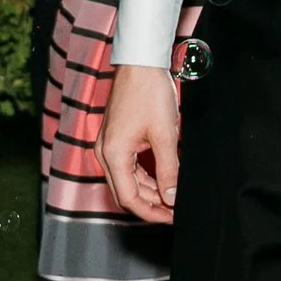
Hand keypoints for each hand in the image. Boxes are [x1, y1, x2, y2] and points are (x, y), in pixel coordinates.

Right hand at [99, 64, 180, 224]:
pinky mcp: (116, 139)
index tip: (172, 218)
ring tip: (173, 197)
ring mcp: (109, 146)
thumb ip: (168, 169)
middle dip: (151, 205)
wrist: (140, 63)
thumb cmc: (150, 93)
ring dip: (149, 191)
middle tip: (175, 211)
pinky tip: (163, 180)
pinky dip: (145, 176)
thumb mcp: (165, 134)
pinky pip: (128, 167)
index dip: (152, 213)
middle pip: (126, 193)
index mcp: (113, 155)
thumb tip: (171, 197)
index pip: (130, 199)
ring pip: (128, 181)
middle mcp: (105, 153)